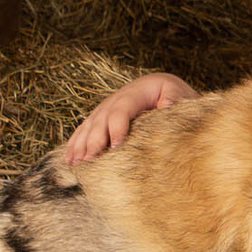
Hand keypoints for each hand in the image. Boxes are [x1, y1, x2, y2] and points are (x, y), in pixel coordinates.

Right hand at [61, 71, 197, 163]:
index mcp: (138, 91)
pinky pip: (86, 129)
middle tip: (89, 159)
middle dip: (94, 139)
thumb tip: (167, 104)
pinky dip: (76, 143)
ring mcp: (108, 106)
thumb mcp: (182, 94)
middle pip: (102, 118)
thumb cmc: (178, 96)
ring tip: (76, 162)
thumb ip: (175, 98)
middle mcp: (119, 97)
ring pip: (90, 124)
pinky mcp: (103, 117)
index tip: (116, 146)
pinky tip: (70, 159)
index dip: (117, 126)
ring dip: (81, 143)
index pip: (123, 108)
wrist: (169, 89)